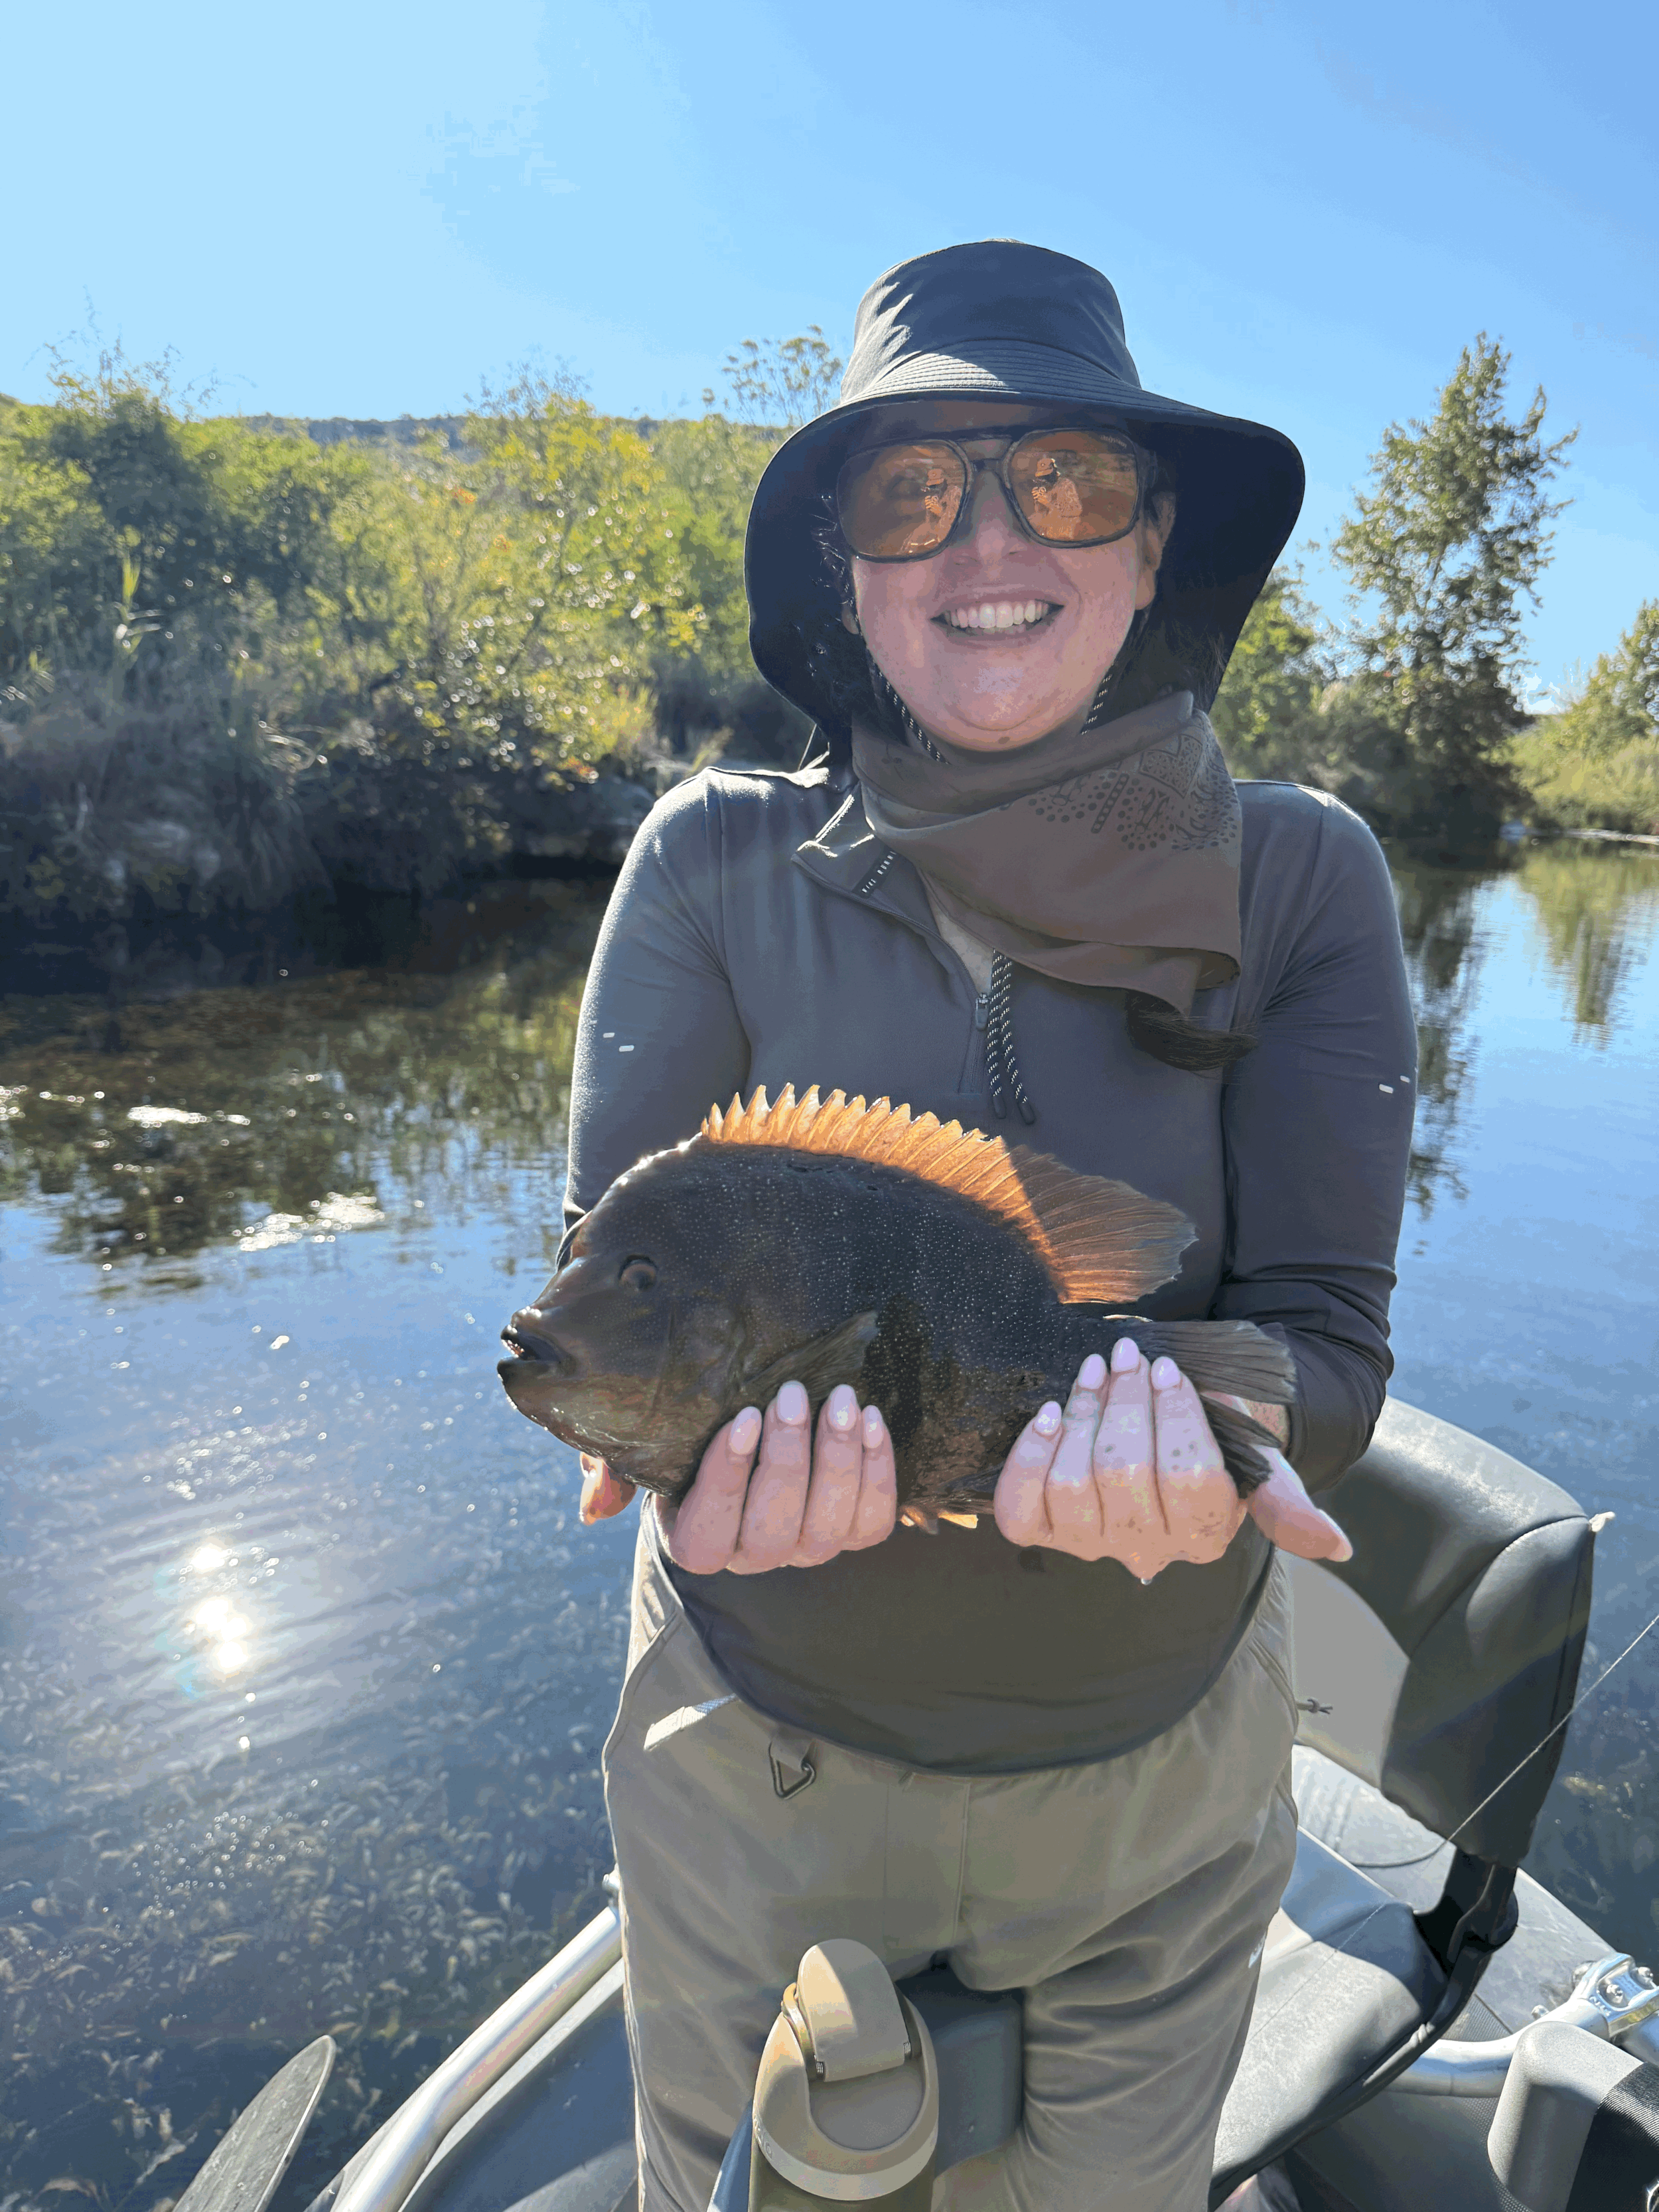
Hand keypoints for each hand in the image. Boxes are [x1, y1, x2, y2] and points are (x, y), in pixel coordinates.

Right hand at [579, 1381, 897, 1573]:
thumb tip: (594, 1509)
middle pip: (775, 1527)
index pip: (709, 1530)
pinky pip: (873, 1519)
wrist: (746, 1426)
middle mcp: (754, 1557)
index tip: (743, 1417)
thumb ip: (611, 1470)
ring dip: (838, 1459)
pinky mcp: (853, 1532)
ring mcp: (807, 1548)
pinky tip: (873, 1420)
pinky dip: (878, 1471)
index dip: (728, 1477)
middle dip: (788, 1457)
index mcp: (697, 1541)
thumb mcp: (639, 1449)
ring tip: (843, 1398)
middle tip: (793, 1394)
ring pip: (829, 1525)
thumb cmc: (685, 1438)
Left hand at [993, 1338, 1350, 1576]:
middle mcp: (1147, 1549)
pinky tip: (1048, 1415)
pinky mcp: (1044, 1529)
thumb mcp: (1263, 1465)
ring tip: (1096, 1371)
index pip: (1189, 1479)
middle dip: (1125, 1402)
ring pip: (1074, 1485)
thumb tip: (1337, 1549)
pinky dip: (1030, 1457)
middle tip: (1130, 1355)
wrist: (1175, 1433)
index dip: (1174, 1418)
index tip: (1169, 1370)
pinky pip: (1020, 1509)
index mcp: (1205, 1534)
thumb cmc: (1220, 1437)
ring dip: (1082, 1414)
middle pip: (1125, 1473)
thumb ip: (1288, 1504)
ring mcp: (1091, 1542)